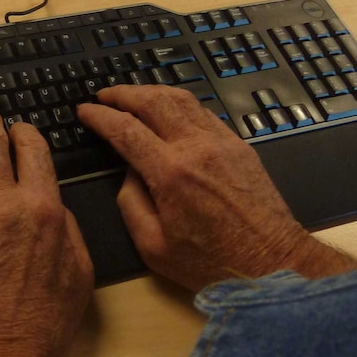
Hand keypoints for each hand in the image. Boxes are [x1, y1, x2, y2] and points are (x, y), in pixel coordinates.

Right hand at [77, 85, 356, 290]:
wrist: (272, 263)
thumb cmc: (210, 263)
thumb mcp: (153, 246)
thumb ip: (131, 203)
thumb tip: (128, 172)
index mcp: (170, 173)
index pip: (125, 130)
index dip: (100, 116)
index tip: (83, 110)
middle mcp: (196, 147)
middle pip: (153, 101)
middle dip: (123, 93)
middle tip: (103, 95)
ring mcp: (221, 142)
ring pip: (181, 100)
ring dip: (152, 92)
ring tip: (132, 96)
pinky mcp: (239, 146)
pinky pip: (203, 112)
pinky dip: (179, 104)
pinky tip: (169, 112)